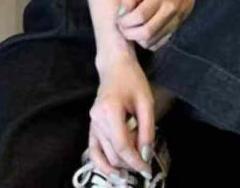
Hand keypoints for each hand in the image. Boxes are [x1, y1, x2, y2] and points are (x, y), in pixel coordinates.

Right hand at [88, 56, 154, 178]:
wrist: (115, 66)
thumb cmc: (132, 80)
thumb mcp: (146, 102)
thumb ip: (146, 130)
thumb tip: (145, 156)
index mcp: (109, 110)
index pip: (122, 145)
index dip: (135, 161)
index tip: (147, 169)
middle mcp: (96, 119)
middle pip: (113, 153)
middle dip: (130, 163)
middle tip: (145, 163)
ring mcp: (92, 123)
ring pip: (104, 154)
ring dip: (119, 165)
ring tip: (133, 171)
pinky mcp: (91, 125)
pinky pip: (93, 150)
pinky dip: (102, 163)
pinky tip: (114, 173)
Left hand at [116, 0, 199, 50]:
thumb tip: (121, 15)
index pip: (140, 15)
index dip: (125, 21)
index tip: (119, 19)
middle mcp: (168, 10)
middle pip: (146, 32)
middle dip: (129, 33)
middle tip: (123, 28)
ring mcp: (173, 23)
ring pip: (150, 41)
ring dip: (136, 39)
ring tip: (131, 30)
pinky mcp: (174, 32)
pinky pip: (155, 45)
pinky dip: (145, 43)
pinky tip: (142, 34)